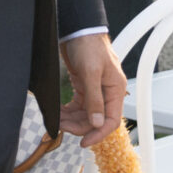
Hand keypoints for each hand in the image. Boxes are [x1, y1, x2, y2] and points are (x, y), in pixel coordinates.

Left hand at [59, 32, 127, 146]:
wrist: (77, 29)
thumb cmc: (89, 45)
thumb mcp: (91, 72)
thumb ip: (94, 98)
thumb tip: (96, 123)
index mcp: (115, 90)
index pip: (111, 120)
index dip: (98, 134)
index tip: (84, 142)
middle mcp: (107, 92)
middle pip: (95, 119)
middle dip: (79, 126)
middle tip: (62, 128)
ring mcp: (94, 90)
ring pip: (84, 114)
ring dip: (71, 120)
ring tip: (57, 121)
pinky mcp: (83, 86)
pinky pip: (77, 106)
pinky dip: (68, 111)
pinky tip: (58, 113)